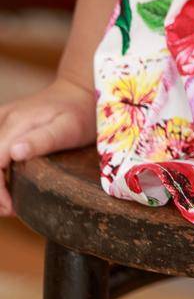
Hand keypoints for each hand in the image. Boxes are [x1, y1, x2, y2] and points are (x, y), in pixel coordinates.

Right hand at [0, 74, 96, 215]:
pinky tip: (7, 182)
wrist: (81, 89)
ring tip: (8, 200)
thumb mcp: (69, 128)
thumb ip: (42, 141)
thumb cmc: (81, 112)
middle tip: (11, 208)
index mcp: (15, 124)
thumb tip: (13, 153)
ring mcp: (1, 119)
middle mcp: (3, 119)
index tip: (12, 208)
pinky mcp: (4, 122)